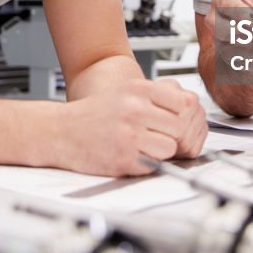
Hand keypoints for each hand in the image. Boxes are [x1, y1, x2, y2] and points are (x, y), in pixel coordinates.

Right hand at [59, 79, 205, 175]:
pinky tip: (132, 155)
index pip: (184, 101)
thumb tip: (191, 104)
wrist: (61, 131)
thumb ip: (156, 94)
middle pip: (180, 126)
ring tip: (144, 146)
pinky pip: (154, 164)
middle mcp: (135, 108)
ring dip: (161, 151)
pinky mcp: (124, 158)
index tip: (172, 120)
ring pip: (170, 147)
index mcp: (138, 89)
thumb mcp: (125, 91)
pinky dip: (147, 163)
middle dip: (172, 134)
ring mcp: (129, 134)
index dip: (182, 114)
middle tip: (157, 136)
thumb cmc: (95, 113)